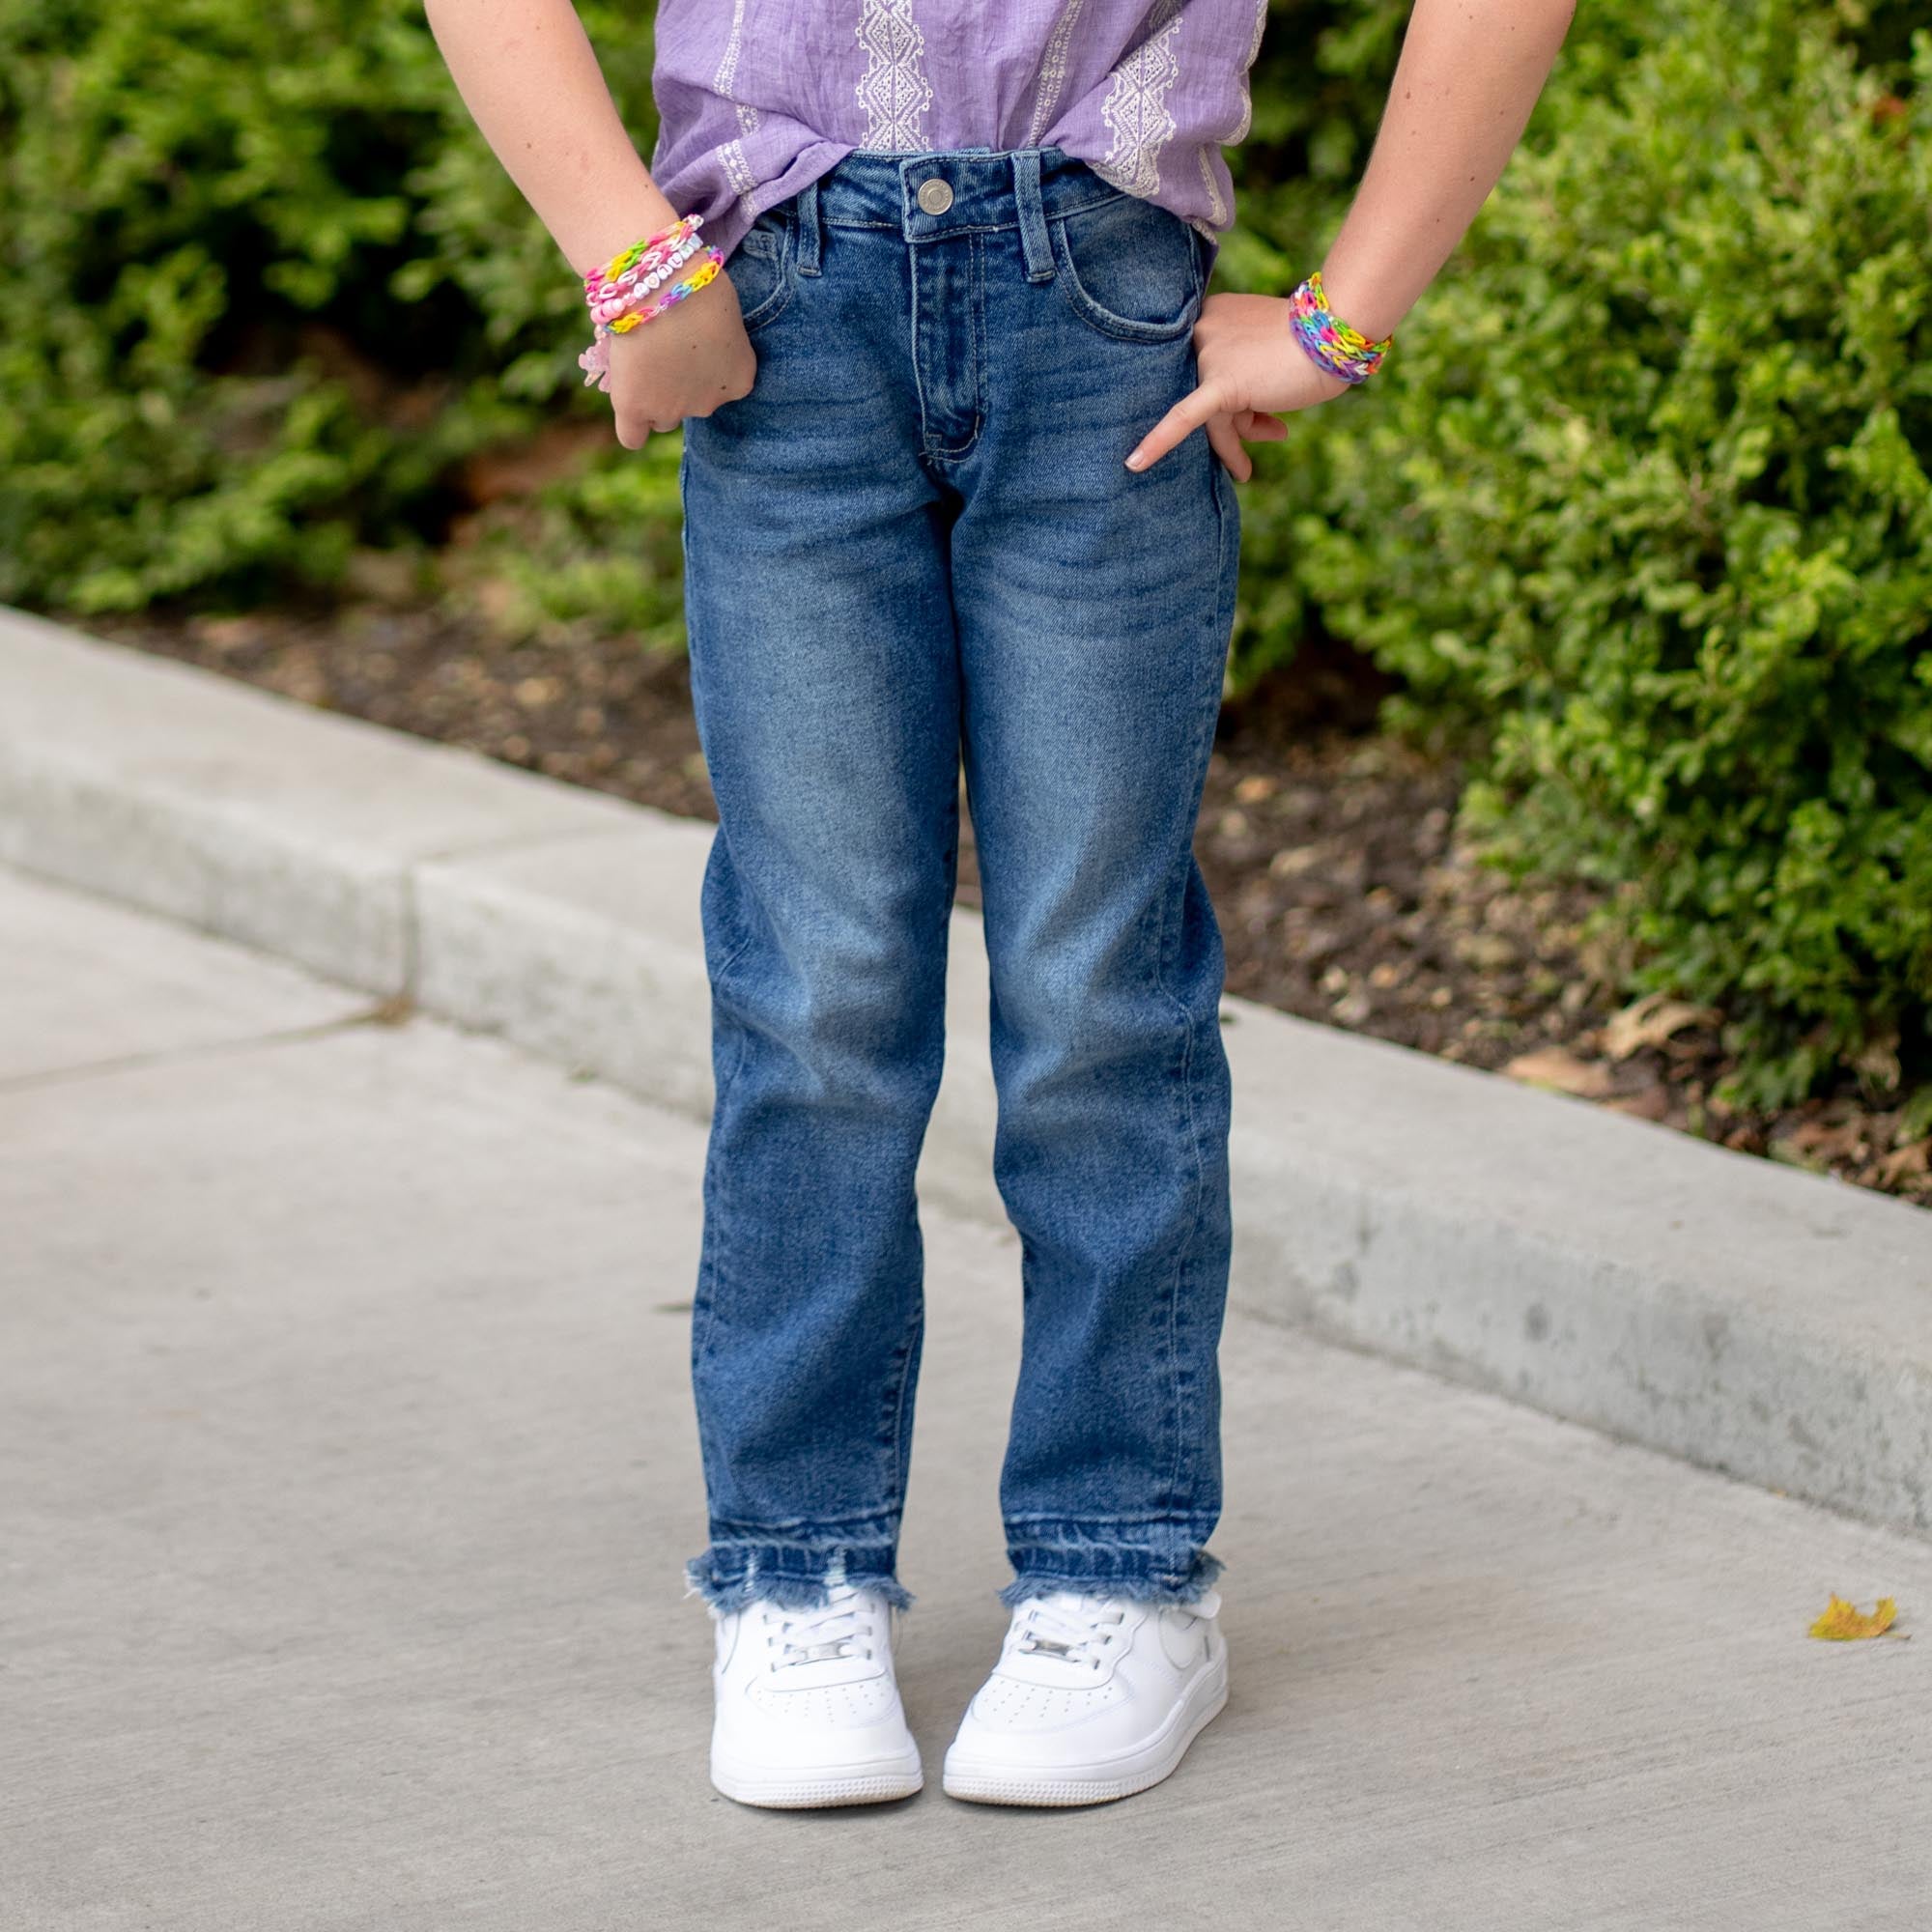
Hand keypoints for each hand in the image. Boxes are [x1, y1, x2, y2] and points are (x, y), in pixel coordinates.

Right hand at [605, 270, 758, 450]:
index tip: (691, 340)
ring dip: (657, 398)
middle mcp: (711, 403)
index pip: (722, 386)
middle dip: (680, 383)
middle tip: (663, 347)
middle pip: (692, 404)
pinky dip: (633, 429)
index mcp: (740, 379)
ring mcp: (673, 409)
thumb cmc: (696, 281)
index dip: (704, 364)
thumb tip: (692, 343)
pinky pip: (633, 436)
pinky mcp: (636, 407)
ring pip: (664, 418)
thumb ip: (718, 340)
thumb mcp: (725, 311)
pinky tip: (630, 409)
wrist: (660, 280)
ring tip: (642, 361)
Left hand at [1125, 292, 1355, 478]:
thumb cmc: (1314, 346)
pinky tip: (1135, 465)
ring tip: (1247, 468)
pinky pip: (1185, 419)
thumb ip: (1247, 381)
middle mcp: (1202, 332)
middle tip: (1269, 431)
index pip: (1206, 369)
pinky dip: (1158, 443)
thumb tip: (1248, 424)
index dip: (1233, 395)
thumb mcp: (1270, 356)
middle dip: (1240, 419)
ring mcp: (1208, 356)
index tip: (1257, 403)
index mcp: (1211, 317)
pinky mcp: (1219, 384)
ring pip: (1213, 414)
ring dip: (1238, 438)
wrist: (1336, 335)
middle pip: (1208, 393)